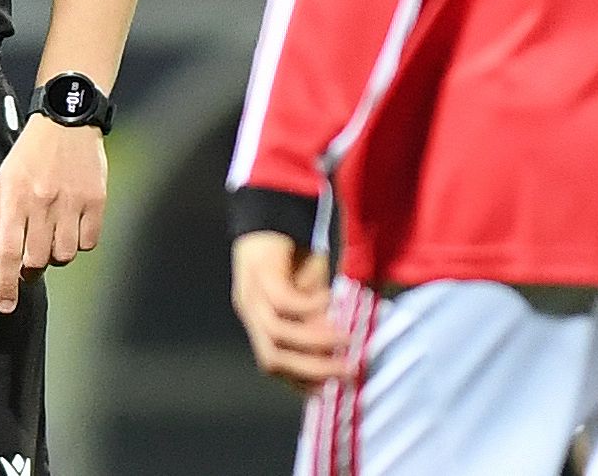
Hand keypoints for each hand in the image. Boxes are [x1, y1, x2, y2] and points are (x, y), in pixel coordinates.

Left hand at [0, 117, 106, 313]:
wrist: (66, 122)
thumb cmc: (29, 156)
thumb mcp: (2, 184)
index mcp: (15, 198)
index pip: (8, 252)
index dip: (6, 285)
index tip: (5, 306)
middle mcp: (43, 202)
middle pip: (37, 259)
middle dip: (31, 268)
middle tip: (31, 256)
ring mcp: (71, 201)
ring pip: (64, 255)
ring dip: (56, 255)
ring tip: (53, 236)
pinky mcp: (96, 199)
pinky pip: (89, 242)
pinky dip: (80, 242)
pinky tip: (73, 225)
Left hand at [231, 231, 351, 394]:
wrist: (274, 207)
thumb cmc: (294, 253)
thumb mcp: (311, 292)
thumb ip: (319, 317)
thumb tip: (340, 347)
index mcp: (258, 321)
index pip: (274, 364)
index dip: (301, 381)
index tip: (332, 390)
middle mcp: (250, 312)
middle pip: (272, 359)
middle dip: (311, 369)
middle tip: (347, 372)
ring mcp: (251, 293)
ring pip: (277, 334)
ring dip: (313, 341)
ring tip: (345, 338)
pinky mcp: (259, 272)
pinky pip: (282, 300)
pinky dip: (307, 307)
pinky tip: (328, 301)